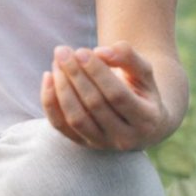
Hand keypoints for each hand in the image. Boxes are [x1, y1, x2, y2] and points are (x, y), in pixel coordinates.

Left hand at [41, 40, 167, 149]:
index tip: (81, 51)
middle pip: (94, 105)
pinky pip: (59, 125)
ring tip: (57, 62)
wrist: (140, 123)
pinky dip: (49, 101)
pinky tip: (48, 76)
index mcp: (147, 120)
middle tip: (63, 51)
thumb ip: (127, 57)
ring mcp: (102, 144)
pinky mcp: (82, 143)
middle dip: (76, 75)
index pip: (118, 95)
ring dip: (62, 87)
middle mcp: (126, 138)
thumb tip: (100, 52)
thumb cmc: (140, 91)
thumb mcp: (143, 72)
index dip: (97, 72)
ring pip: (76, 118)